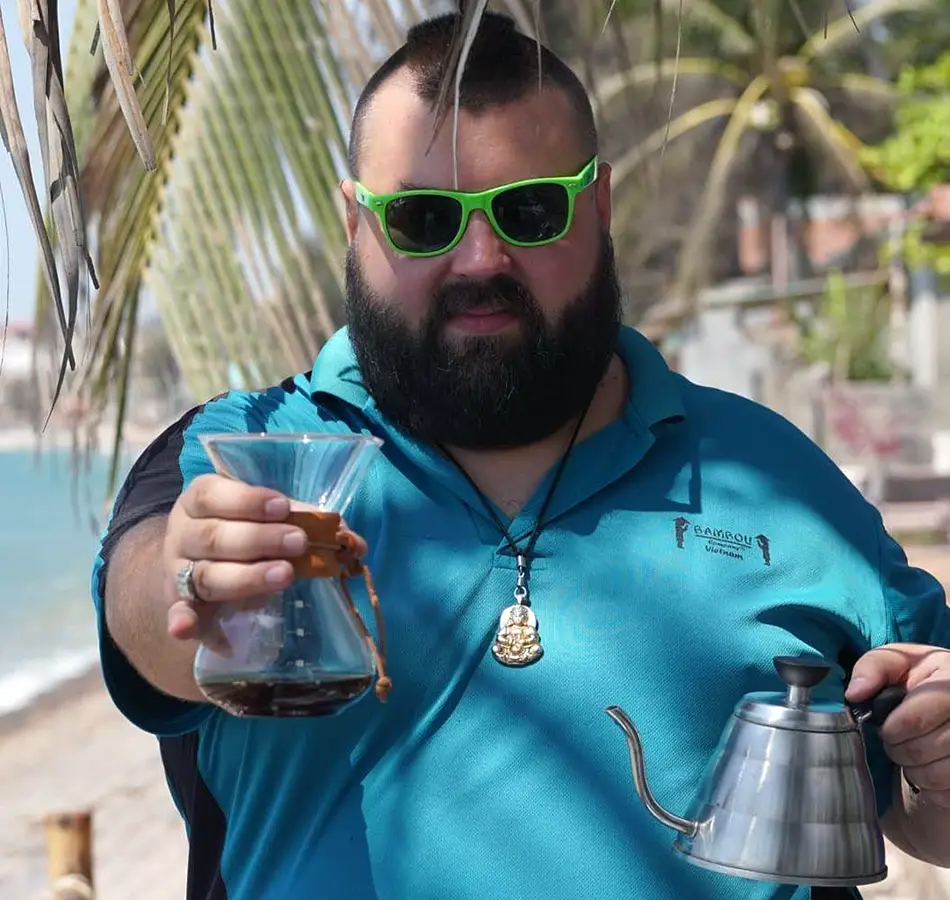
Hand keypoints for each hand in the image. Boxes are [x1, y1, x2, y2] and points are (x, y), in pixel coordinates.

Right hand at [163, 473, 366, 640]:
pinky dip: (181, 621)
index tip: (283, 507)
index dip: (248, 500)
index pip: (215, 494)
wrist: (191, 565)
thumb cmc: (239, 531)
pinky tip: (185, 628)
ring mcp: (177, 571)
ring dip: (245, 577)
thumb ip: (303, 521)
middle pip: (215, 536)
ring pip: (207, 575)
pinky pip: (177, 614)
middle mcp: (183, 533)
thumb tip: (354, 542)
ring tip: (284, 575)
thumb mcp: (263, 517)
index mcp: (201, 500)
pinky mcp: (179, 606)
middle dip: (260, 539)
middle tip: (299, 543)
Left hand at [846, 643, 949, 806]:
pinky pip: (946, 792)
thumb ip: (873, 668)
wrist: (949, 701)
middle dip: (898, 748)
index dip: (892, 728)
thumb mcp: (899, 662)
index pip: (914, 720)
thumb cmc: (923, 680)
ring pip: (935, 775)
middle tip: (897, 739)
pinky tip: (930, 768)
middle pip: (920, 750)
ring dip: (913, 769)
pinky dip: (931, 788)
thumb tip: (854, 693)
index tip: (888, 725)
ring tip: (913, 752)